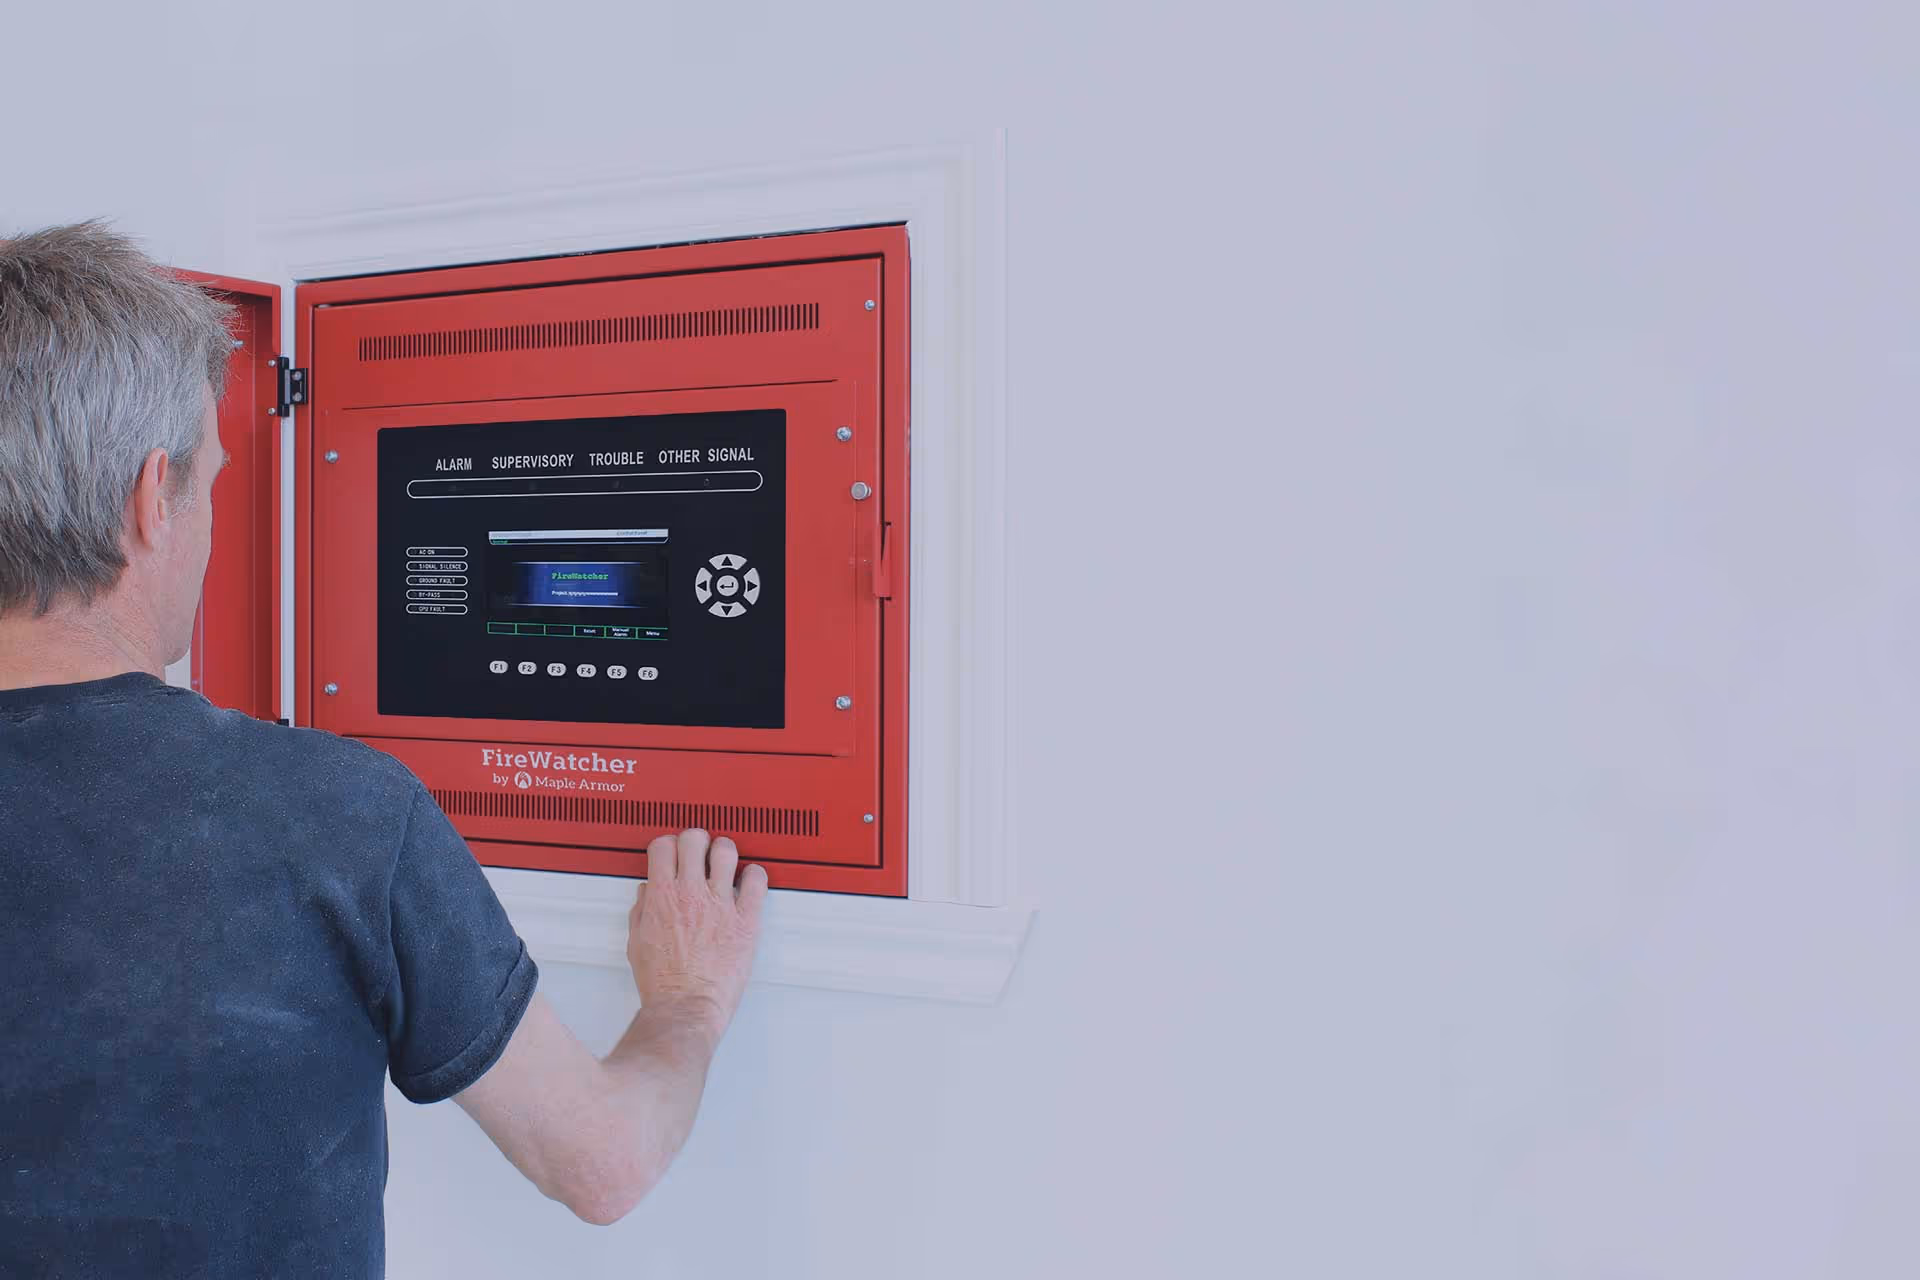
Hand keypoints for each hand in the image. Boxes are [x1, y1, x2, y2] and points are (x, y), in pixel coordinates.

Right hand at [627, 830, 767, 1040]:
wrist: (687, 1007)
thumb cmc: (663, 983)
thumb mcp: (637, 943)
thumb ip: (642, 911)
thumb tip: (647, 894)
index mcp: (662, 897)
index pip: (664, 846)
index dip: (667, 846)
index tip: (672, 853)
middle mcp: (692, 894)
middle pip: (694, 839)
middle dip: (694, 841)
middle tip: (698, 853)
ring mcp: (720, 905)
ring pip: (726, 851)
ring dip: (723, 852)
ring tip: (723, 864)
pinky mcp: (746, 920)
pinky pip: (757, 881)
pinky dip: (755, 875)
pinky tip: (748, 882)